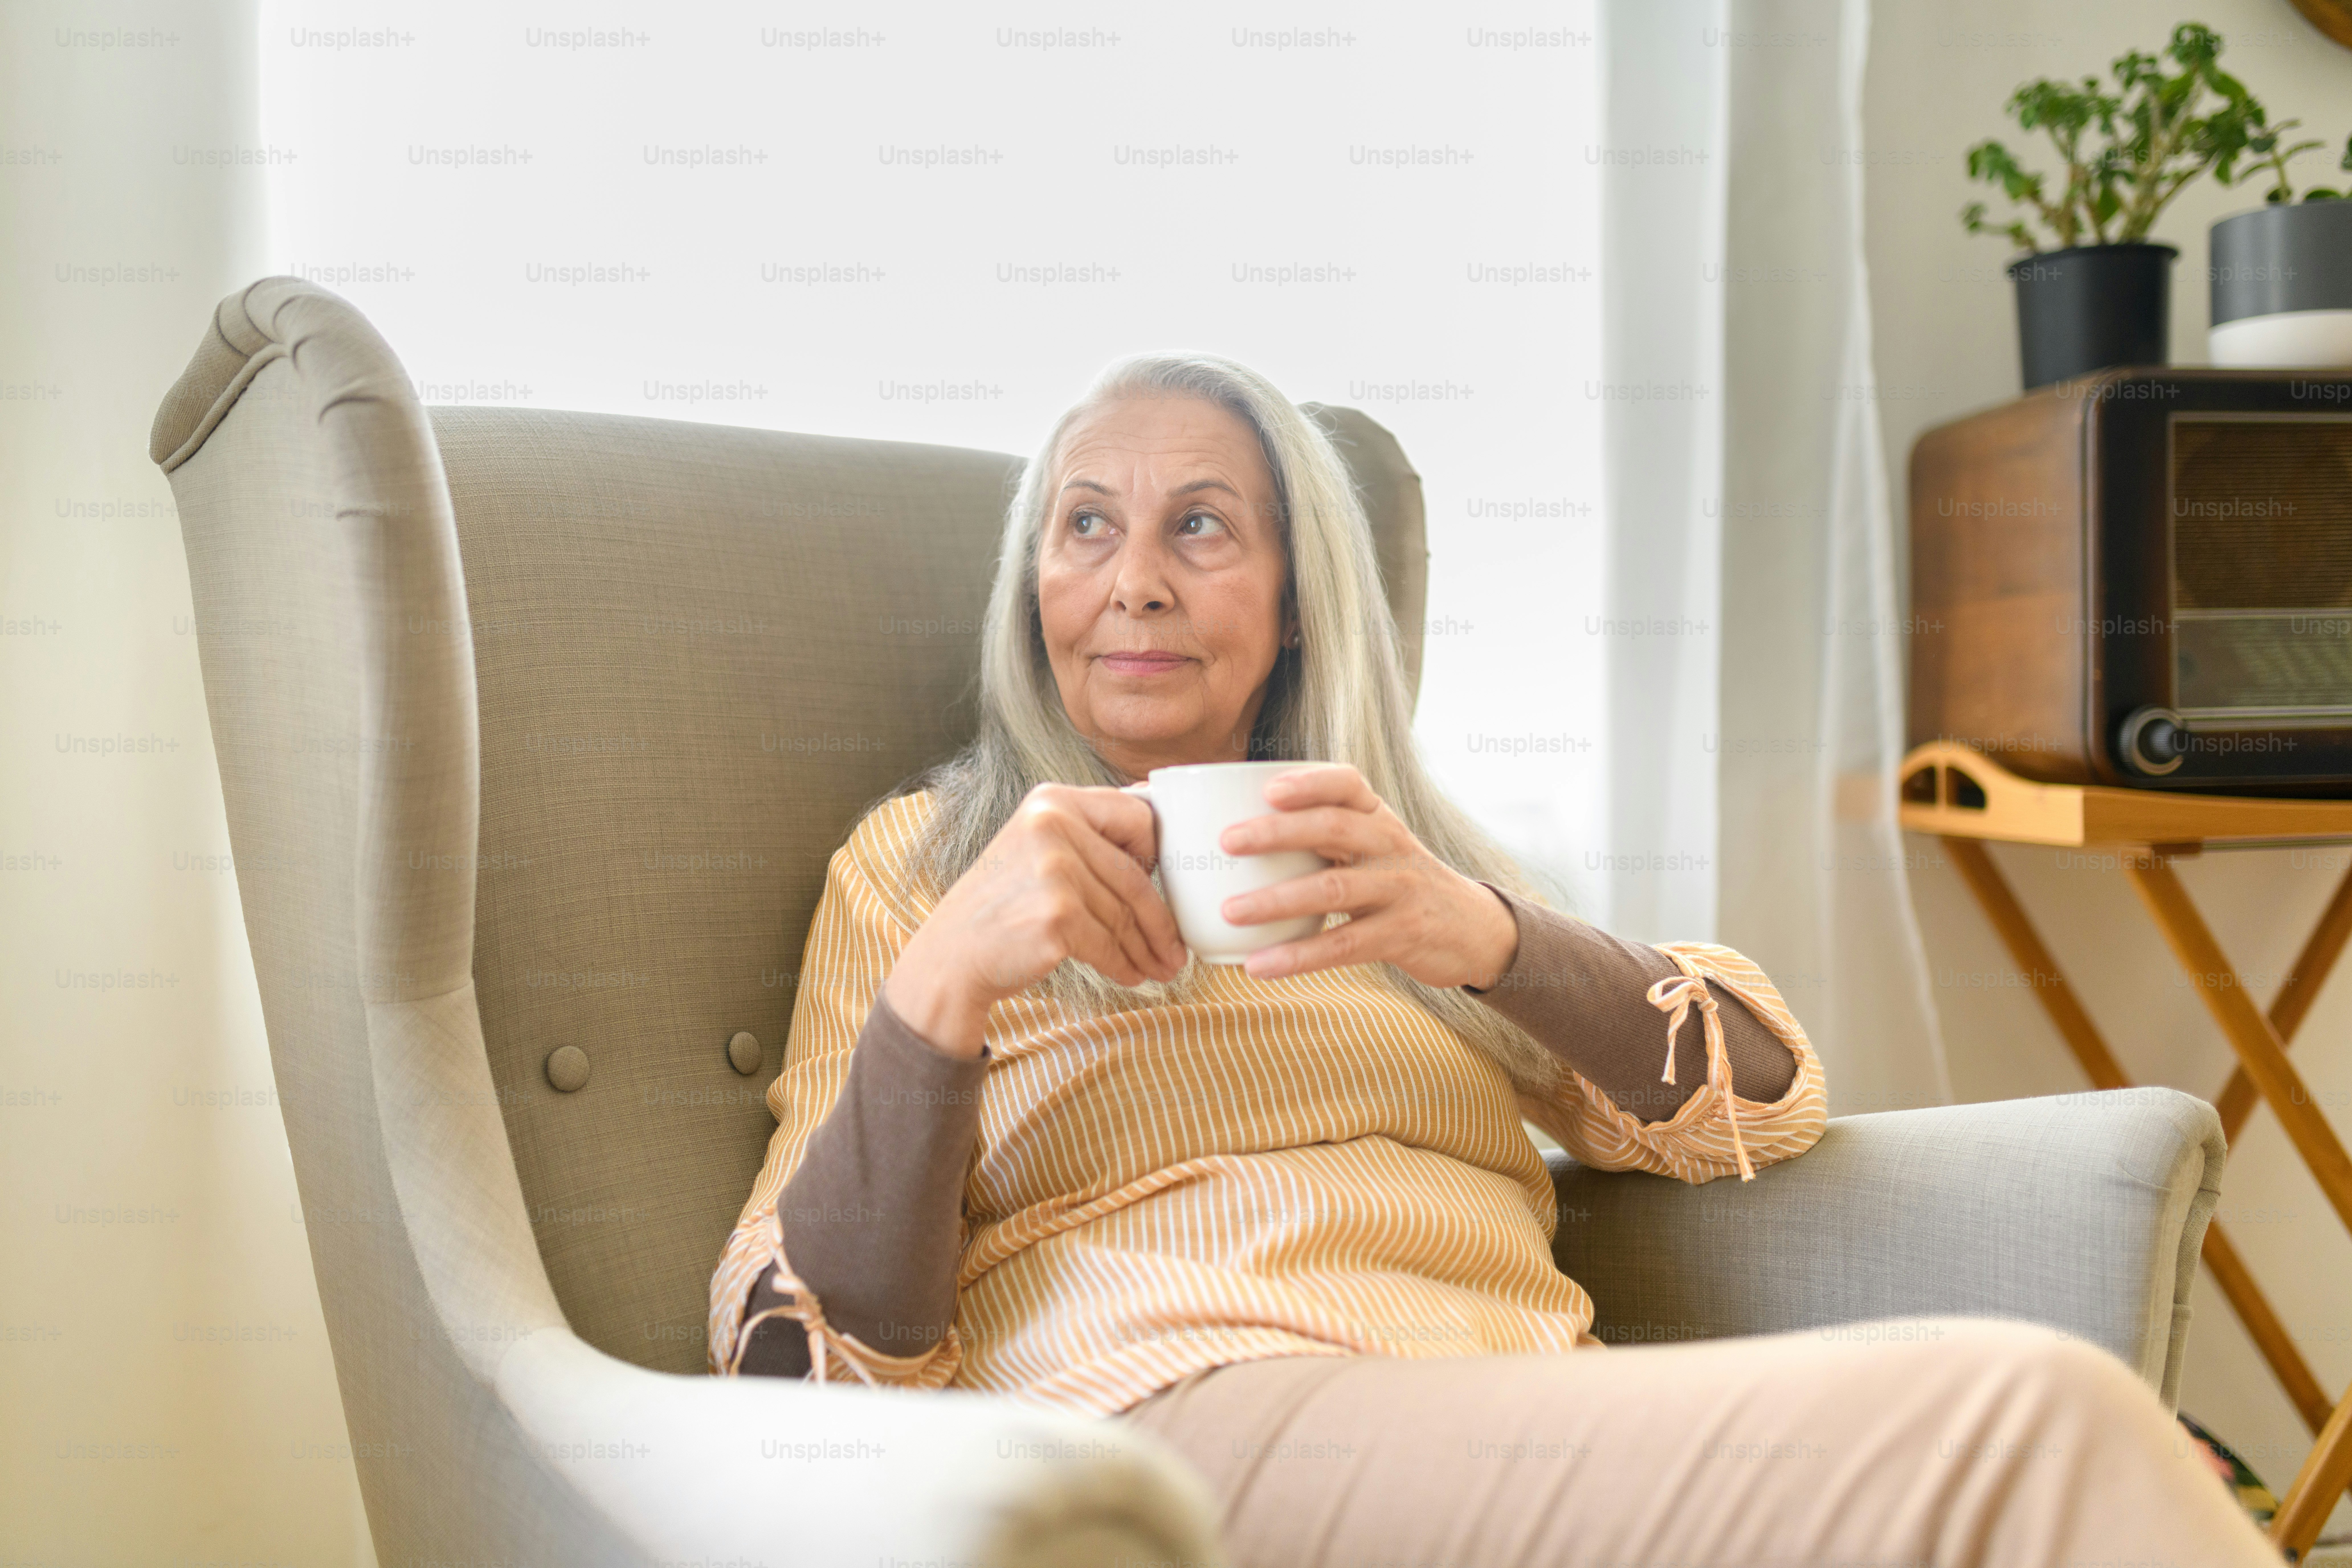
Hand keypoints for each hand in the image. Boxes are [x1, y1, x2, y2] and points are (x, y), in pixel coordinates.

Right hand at [885, 783, 1185, 1057]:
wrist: (951, 956)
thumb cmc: (1002, 905)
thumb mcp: (1036, 847)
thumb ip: (1086, 834)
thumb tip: (1155, 830)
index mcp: (1053, 800)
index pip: (1136, 815)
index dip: (1158, 852)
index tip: (1166, 883)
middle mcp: (1054, 826)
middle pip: (1136, 876)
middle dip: (1162, 922)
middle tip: (1177, 950)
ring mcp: (1055, 871)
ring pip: (1125, 916)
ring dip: (1146, 950)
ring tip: (1160, 969)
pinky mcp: (1057, 916)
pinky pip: (1109, 945)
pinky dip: (1125, 965)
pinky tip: (1131, 975)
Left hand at [1215, 764, 1519, 990]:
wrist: (1472, 928)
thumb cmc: (1399, 882)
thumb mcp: (1374, 847)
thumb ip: (1324, 836)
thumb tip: (1239, 831)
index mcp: (1378, 817)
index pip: (1348, 784)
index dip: (1309, 783)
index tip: (1268, 789)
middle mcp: (1390, 845)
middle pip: (1333, 827)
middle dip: (1276, 833)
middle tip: (1226, 841)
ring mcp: (1399, 889)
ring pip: (1333, 888)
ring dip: (1276, 900)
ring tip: (1229, 912)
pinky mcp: (1401, 934)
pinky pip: (1342, 945)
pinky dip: (1297, 957)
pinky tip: (1258, 965)